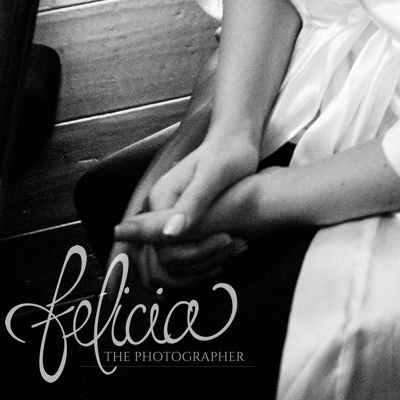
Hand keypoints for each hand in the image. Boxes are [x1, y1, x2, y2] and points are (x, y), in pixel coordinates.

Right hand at [114, 129, 260, 284]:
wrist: (236, 139)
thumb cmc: (230, 152)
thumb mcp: (215, 175)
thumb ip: (192, 203)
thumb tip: (169, 234)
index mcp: (160, 199)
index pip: (164, 247)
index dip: (194, 253)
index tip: (226, 239)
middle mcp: (159, 209)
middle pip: (170, 256)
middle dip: (205, 257)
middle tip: (238, 242)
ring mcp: (169, 216)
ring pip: (180, 258)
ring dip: (209, 260)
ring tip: (241, 243)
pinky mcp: (182, 219)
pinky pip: (188, 249)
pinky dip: (210, 255)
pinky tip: (234, 245)